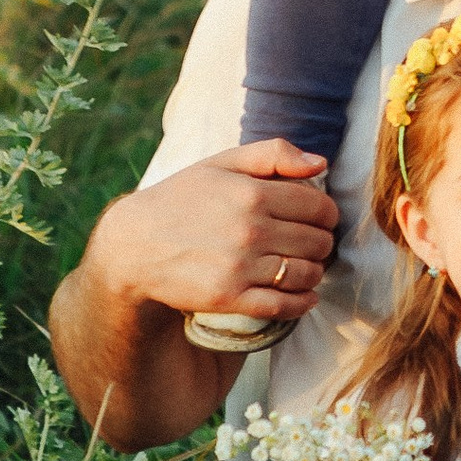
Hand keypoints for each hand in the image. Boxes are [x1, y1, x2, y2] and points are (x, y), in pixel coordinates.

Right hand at [92, 139, 338, 331]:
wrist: (134, 245)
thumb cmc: (182, 198)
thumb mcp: (223, 162)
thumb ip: (273, 154)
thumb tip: (321, 164)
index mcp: (253, 193)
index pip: (319, 208)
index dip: (327, 214)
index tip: (319, 219)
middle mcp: (250, 230)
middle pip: (318, 242)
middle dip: (321, 243)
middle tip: (311, 244)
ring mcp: (240, 267)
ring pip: (306, 274)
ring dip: (314, 272)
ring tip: (305, 266)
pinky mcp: (229, 298)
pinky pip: (284, 305)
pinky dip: (303, 302)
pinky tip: (306, 295)